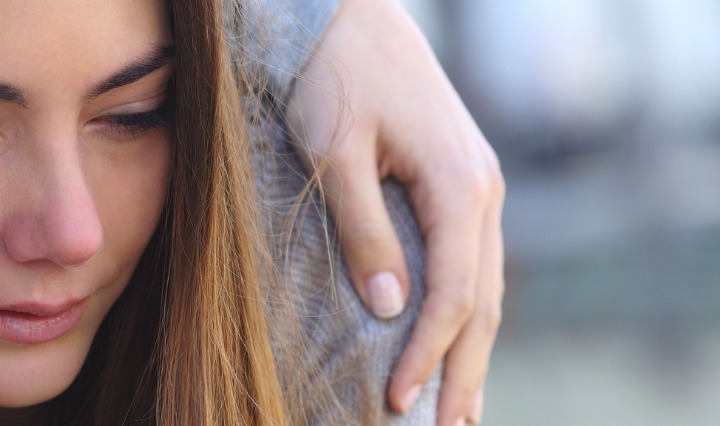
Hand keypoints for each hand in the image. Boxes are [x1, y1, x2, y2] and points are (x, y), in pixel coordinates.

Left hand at [289, 0, 504, 423]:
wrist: (350, 14)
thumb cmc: (333, 75)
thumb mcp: (336, 152)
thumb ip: (363, 229)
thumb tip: (390, 308)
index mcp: (458, 184)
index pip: (454, 291)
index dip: (428, 353)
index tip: (396, 401)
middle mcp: (481, 189)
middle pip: (483, 299)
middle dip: (464, 370)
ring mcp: (476, 185)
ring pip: (485, 283)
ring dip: (472, 348)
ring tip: (459, 407)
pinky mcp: (458, 182)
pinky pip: (473, 260)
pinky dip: (465, 309)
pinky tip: (453, 338)